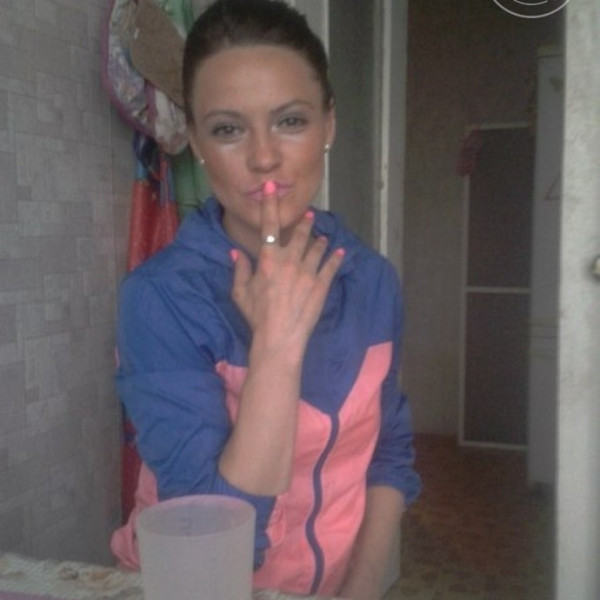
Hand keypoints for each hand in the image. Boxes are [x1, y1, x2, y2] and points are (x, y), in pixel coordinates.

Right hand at [230, 183, 343, 354]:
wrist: (279, 336)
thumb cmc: (256, 315)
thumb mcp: (240, 292)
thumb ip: (239, 269)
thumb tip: (234, 252)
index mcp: (268, 259)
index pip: (268, 226)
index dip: (269, 205)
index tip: (272, 187)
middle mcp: (289, 260)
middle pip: (299, 234)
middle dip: (305, 223)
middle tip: (310, 216)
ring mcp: (308, 271)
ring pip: (317, 248)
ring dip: (320, 240)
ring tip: (323, 237)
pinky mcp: (321, 284)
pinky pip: (331, 266)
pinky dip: (336, 258)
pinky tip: (340, 252)